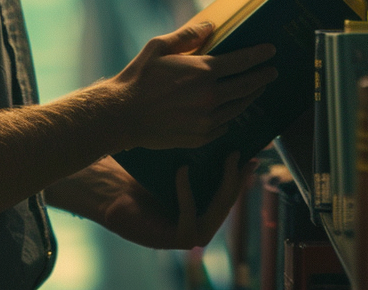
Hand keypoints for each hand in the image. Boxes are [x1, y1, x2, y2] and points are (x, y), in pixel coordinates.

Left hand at [87, 154, 253, 249]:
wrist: (113, 191)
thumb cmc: (142, 176)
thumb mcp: (176, 163)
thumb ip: (198, 156)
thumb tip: (218, 127)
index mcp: (205, 206)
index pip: (231, 190)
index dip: (243, 173)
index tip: (254, 152)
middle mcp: (203, 222)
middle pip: (228, 200)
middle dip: (237, 176)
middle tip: (238, 152)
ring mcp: (193, 234)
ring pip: (217, 210)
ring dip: (223, 183)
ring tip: (225, 159)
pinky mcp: (177, 239)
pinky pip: (189, 216)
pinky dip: (186, 192)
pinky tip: (183, 171)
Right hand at [109, 22, 276, 150]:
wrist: (123, 115)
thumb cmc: (138, 77)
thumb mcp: (159, 46)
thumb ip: (188, 35)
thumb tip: (210, 26)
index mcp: (202, 72)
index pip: (241, 61)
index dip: (259, 55)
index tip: (270, 51)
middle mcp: (211, 97)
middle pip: (247, 86)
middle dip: (263, 77)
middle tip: (271, 72)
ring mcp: (208, 120)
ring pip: (238, 107)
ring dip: (251, 96)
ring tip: (256, 89)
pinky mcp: (201, 136)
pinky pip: (225, 125)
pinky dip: (231, 115)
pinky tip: (232, 110)